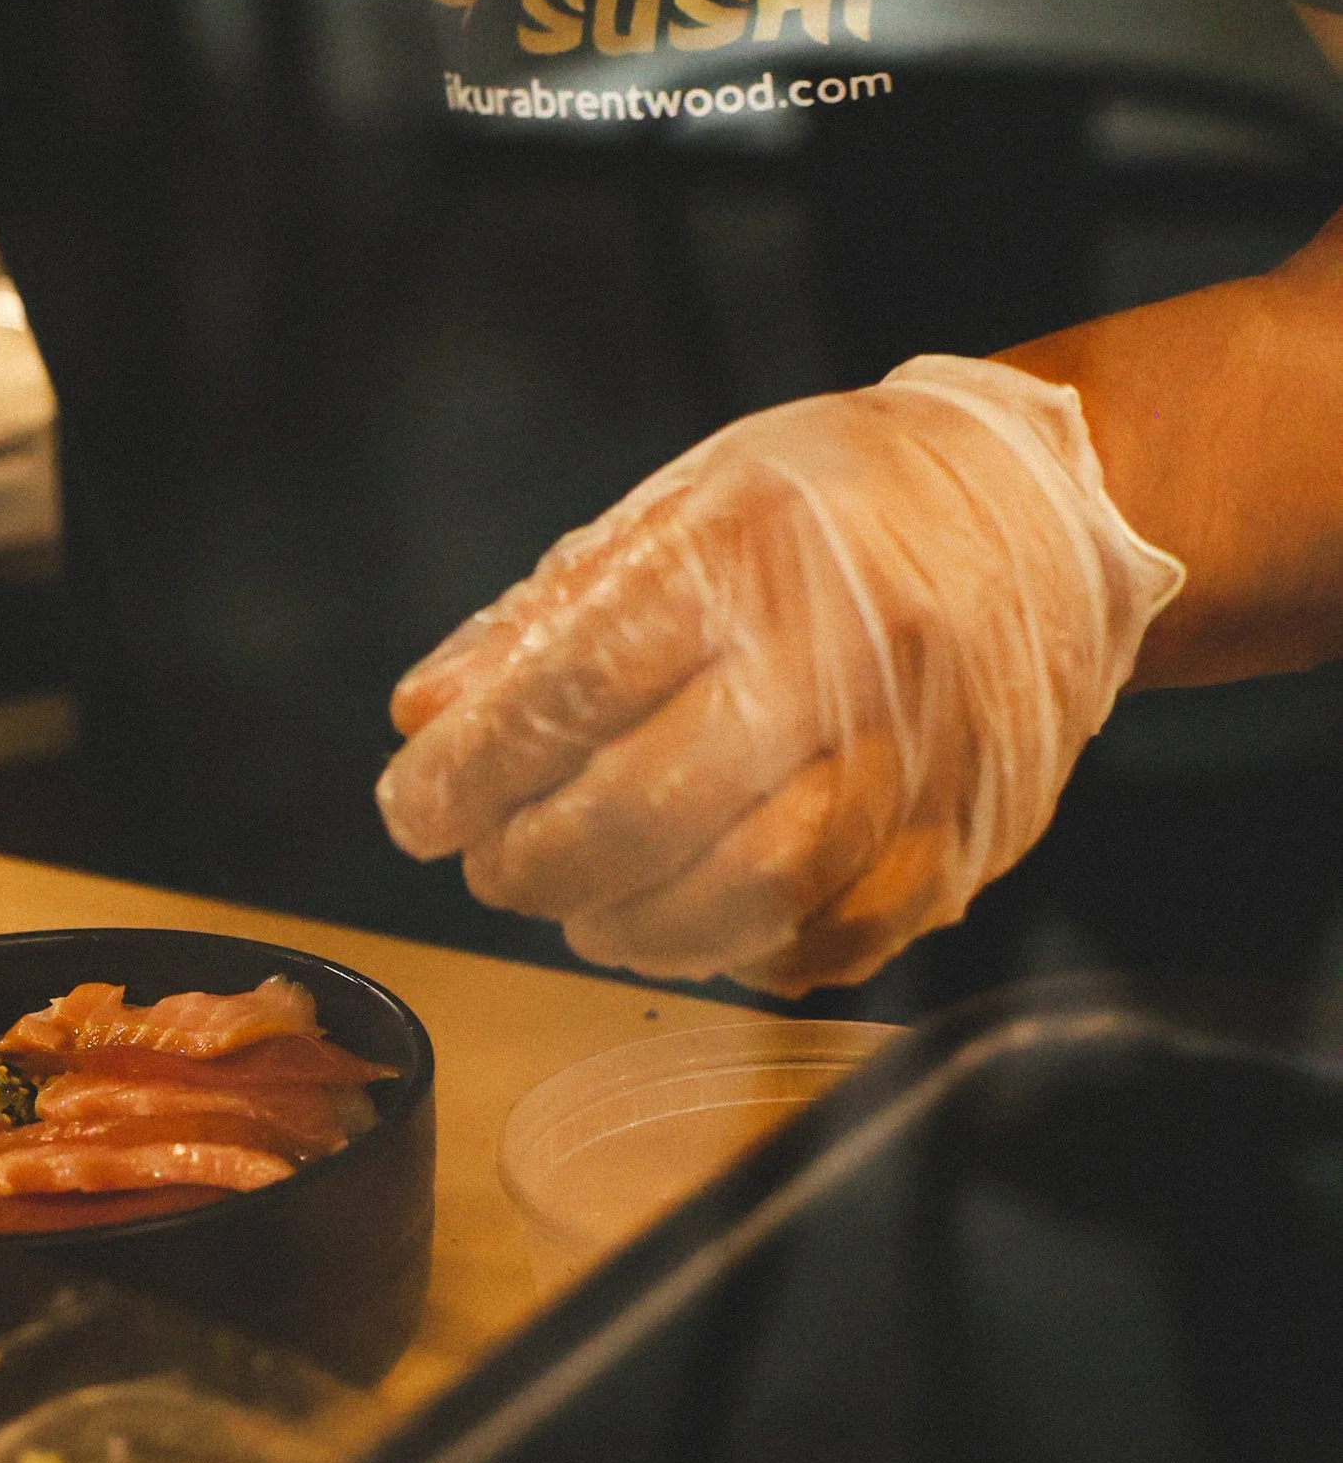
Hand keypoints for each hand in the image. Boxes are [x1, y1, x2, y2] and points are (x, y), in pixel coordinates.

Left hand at [376, 359, 1184, 994]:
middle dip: (536, 863)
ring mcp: (920, 753)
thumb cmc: (838, 507)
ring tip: (586, 905)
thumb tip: (425, 719)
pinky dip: (739, 954)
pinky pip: (834, 937)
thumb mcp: (678, 511)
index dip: (474, 772)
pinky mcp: (967, 834)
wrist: (1046, 510)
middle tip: (496, 866)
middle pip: (649, 809)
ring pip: (744, 894)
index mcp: (754, 547)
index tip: (417, 813)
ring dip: (630, 926)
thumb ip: (542, 621)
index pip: (577, 684)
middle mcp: (848, 650)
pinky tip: (694, 923)